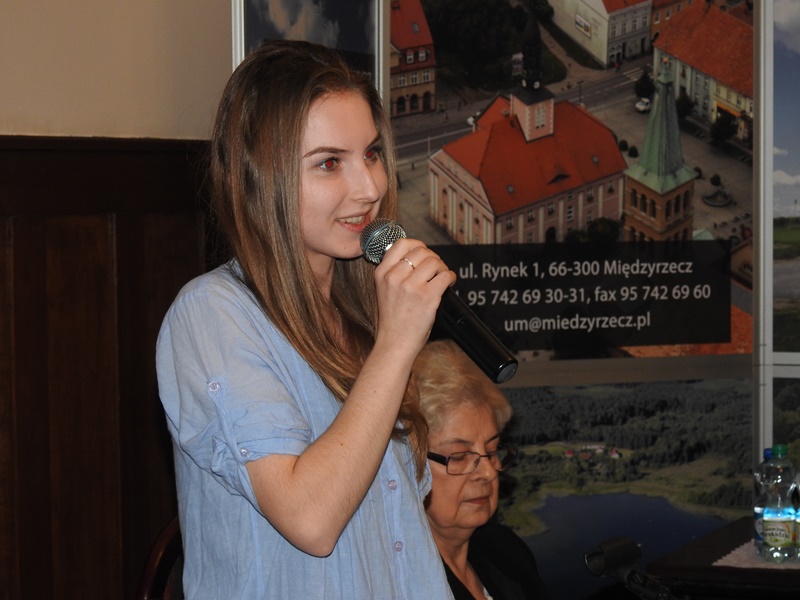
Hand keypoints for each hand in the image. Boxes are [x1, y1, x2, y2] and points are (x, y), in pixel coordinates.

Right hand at [372, 238, 455, 354]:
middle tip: (436, 268)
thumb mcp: (384, 290)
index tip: (424, 253)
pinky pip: (445, 276)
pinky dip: (451, 277)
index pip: (401, 244)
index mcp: (382, 273)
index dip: (417, 245)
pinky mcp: (427, 297)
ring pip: (434, 262)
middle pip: (421, 251)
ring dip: (442, 267)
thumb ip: (395, 272)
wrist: (394, 343)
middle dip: (432, 257)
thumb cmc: (392, 320)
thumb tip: (417, 257)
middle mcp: (394, 277)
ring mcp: (411, 286)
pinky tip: (449, 283)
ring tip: (442, 277)